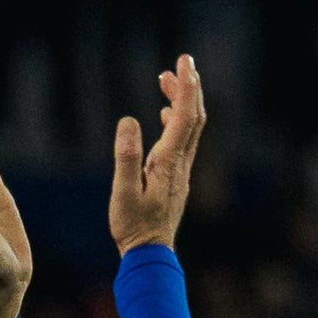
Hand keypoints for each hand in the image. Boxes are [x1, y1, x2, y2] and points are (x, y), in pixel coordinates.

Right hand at [108, 54, 206, 254]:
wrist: (150, 255)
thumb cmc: (133, 227)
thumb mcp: (123, 192)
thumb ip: (126, 156)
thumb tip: (128, 121)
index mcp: (168, 162)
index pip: (184, 116)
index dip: (185, 86)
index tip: (183, 61)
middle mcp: (180, 163)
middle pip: (193, 117)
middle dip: (188, 87)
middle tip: (178, 63)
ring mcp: (181, 171)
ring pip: (190, 128)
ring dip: (182, 102)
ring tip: (164, 81)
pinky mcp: (176, 178)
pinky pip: (183, 141)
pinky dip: (177, 120)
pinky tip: (164, 115)